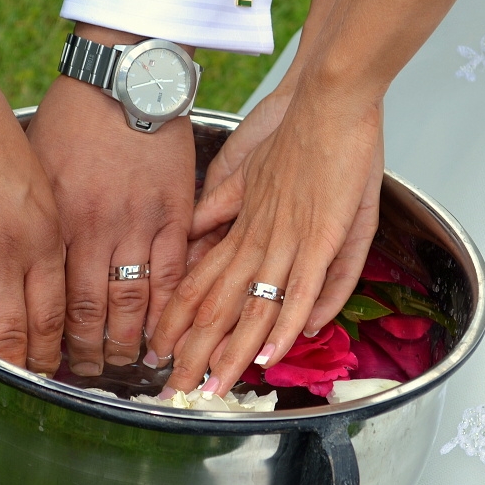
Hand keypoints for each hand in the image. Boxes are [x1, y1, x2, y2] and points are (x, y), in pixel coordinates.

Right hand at [0, 37, 65, 372]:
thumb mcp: (42, 188)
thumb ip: (45, 241)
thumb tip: (42, 292)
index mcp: (45, 237)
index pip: (52, 316)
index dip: (49, 354)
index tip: (47, 372)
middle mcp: (8, 251)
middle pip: (14, 334)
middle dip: (16, 371)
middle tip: (14, 391)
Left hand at [27, 35, 194, 375]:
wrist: (124, 75)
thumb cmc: (74, 118)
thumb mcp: (38, 166)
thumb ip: (41, 221)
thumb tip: (33, 269)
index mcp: (57, 221)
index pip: (53, 298)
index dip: (52, 338)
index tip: (51, 360)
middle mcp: (96, 230)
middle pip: (92, 311)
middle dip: (89, 353)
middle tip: (88, 374)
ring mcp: (140, 224)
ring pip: (133, 302)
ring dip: (128, 342)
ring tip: (123, 365)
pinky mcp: (176, 213)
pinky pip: (174, 275)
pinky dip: (168, 310)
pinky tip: (163, 333)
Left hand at [150, 83, 383, 395]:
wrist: (324, 97)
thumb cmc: (290, 132)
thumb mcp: (243, 173)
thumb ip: (221, 210)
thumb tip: (200, 240)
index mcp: (238, 227)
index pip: (200, 283)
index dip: (179, 319)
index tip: (160, 349)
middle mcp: (255, 240)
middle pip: (217, 305)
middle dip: (194, 349)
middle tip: (174, 386)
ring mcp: (286, 239)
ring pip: (250, 305)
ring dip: (230, 350)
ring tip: (210, 387)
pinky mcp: (320, 235)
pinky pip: (299, 288)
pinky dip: (283, 324)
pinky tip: (268, 356)